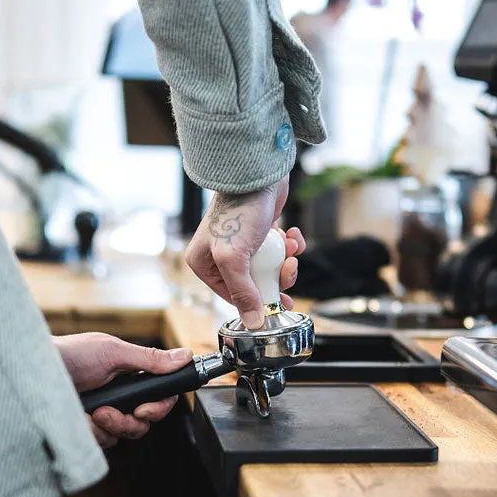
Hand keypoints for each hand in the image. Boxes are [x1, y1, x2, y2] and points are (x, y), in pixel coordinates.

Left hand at [54, 333, 192, 448]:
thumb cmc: (70, 354)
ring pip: (123, 436)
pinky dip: (91, 433)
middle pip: (144, 423)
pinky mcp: (86, 430)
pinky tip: (79, 420)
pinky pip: (101, 443)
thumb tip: (185, 355)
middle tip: (113, 414)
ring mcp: (103, 415)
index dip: (158, 407)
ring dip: (109, 427)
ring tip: (92, 414)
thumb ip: (150, 359)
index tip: (144, 409)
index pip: (160, 397)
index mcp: (131, 377)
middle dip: (130, 422)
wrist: (31, 371)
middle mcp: (120, 398)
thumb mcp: (113, 352)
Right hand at [185, 175, 306, 328]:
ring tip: (290, 254)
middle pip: (254, 284)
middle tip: (287, 275)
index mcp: (204, 264)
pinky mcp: (261, 232)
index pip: (232, 297)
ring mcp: (242, 243)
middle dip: (275, 281)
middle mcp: (221, 254)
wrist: (256, 174)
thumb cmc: (239, 211)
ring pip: (269, 268)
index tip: (276, 305)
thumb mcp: (234, 258)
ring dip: (285, 263)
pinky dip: (289, 246)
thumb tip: (253, 322)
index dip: (256, 302)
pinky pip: (278, 250)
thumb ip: (243, 292)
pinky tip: (291, 237)